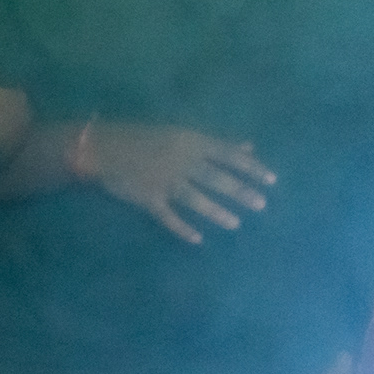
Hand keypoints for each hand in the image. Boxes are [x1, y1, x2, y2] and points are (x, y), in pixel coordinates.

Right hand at [80, 121, 274, 245]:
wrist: (100, 147)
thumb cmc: (142, 137)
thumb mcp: (180, 134)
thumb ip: (215, 143)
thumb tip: (248, 147)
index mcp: (190, 142)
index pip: (228, 155)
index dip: (251, 167)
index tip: (272, 179)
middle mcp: (181, 161)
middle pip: (217, 178)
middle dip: (240, 192)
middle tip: (261, 204)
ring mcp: (164, 181)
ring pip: (196, 199)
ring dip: (217, 212)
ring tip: (236, 223)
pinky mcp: (147, 198)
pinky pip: (167, 216)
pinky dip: (182, 229)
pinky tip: (197, 239)